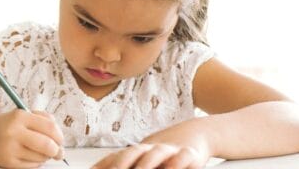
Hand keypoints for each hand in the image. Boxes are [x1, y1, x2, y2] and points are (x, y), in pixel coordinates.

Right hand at [0, 109, 64, 167]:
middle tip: (58, 151)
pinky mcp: (9, 162)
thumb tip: (59, 138)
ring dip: (46, 156)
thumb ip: (44, 119)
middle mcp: (13, 132)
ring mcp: (10, 148)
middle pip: (47, 145)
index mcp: (19, 116)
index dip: (59, 135)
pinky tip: (30, 156)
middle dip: (57, 150)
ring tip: (40, 151)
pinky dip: (36, 162)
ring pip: (41, 157)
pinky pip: (33, 166)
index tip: (60, 140)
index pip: (49, 126)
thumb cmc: (9, 126)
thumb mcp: (23, 115)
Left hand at [91, 120, 210, 168]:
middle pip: (132, 153)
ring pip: (155, 154)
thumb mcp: (144, 160)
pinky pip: (182, 157)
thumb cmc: (165, 154)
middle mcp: (150, 149)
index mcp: (136, 152)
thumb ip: (123, 163)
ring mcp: (169, 150)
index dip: (102, 165)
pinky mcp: (189, 154)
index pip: (115, 158)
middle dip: (121, 164)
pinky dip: (176, 164)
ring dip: (145, 164)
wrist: (195, 133)